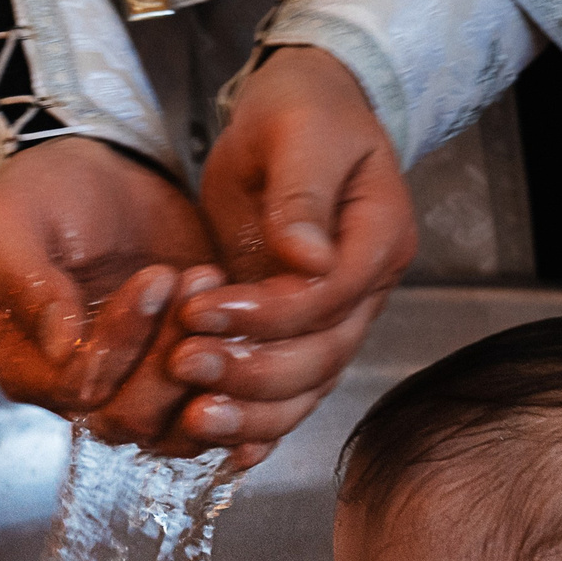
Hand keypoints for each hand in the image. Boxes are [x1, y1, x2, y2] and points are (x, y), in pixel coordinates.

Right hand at [0, 137, 217, 443]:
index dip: (117, 345)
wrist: (102, 175)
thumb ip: (27, 283)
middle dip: (167, 350)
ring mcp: (136, 389)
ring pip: (180, 418)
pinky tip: (245, 311)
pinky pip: (221, 406)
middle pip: (130, 417)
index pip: (74, 389)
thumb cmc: (43, 196)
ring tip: (209, 277)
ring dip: (207, 356)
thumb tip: (61, 347)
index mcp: (23, 364)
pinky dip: (238, 370)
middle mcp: (78, 391)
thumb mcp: (11, 223)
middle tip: (186, 279)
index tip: (155, 278)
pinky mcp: (187, 378)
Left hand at [166, 47, 416, 455]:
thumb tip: (306, 258)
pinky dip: (256, 425)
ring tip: (191, 417)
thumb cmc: (306, 112)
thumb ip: (303, 198)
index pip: (330, 298)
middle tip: (183, 362)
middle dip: (251, 369)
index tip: (203, 308)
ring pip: (306, 387)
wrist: (303, 112)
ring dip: (251, 411)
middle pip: (322, 357)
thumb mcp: (301, 134)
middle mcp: (364, 290)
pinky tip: (218, 449)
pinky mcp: (296, 330)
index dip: (269, 313)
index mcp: (378, 239)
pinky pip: (286, 391)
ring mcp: (334, 317)